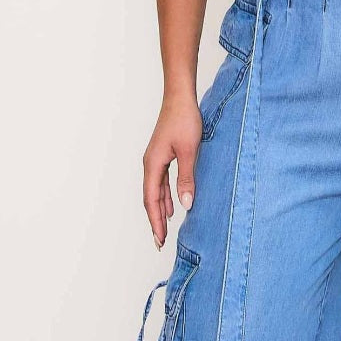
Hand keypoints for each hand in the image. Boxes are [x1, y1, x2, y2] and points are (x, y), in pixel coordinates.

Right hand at [142, 96, 202, 248]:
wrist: (180, 97)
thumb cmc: (185, 120)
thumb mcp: (190, 151)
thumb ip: (187, 178)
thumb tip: (186, 205)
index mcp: (153, 165)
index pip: (151, 200)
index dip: (155, 222)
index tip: (159, 239)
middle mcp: (151, 164)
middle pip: (150, 199)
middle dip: (155, 221)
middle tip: (159, 242)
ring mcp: (156, 160)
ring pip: (155, 192)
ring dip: (159, 211)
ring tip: (164, 230)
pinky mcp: (163, 156)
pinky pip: (161, 183)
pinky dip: (165, 198)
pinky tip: (172, 207)